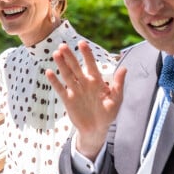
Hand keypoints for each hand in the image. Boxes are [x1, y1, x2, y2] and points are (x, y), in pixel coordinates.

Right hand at [46, 40, 126, 159]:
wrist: (97, 129)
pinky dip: (55, 81)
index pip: (91, 65)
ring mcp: (75, 91)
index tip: (82, 43)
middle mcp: (85, 83)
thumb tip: (124, 68)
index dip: (87, 54)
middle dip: (70, 57)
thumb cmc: (108, 114)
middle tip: (62, 45)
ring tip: (56, 54)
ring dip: (61, 65)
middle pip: (76, 67)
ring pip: (67, 75)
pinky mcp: (68, 100)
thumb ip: (118, 84)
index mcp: (97, 81)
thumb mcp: (116, 99)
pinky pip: (60, 89)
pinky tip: (49, 72)